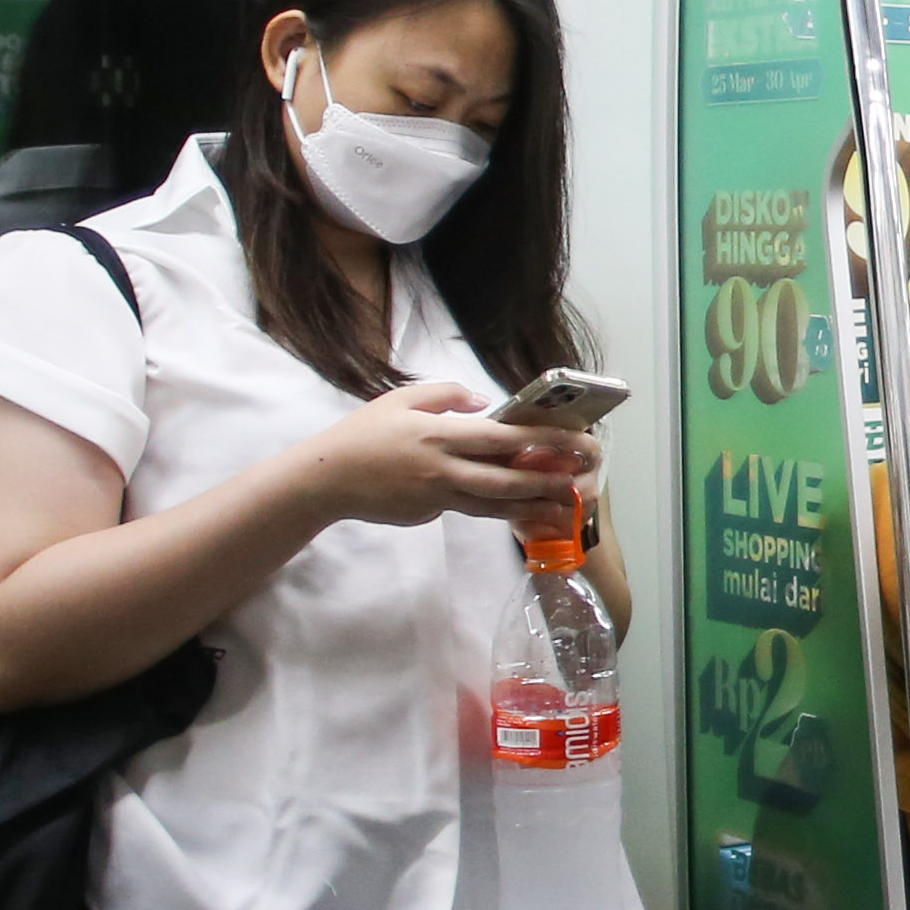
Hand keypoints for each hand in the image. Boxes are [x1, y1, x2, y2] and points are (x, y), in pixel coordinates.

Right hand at [299, 383, 595, 529]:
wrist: (325, 479)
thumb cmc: (362, 434)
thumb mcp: (400, 399)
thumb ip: (445, 396)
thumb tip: (482, 402)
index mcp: (439, 435)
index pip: (503, 438)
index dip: (545, 440)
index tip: (578, 440)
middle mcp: (443, 469)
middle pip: (507, 480)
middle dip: (550, 481)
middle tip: (584, 480)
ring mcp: (437, 496)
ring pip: (495, 505)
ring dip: (534, 506)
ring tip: (566, 506)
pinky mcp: (430, 513)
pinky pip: (471, 511)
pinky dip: (501, 512)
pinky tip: (526, 512)